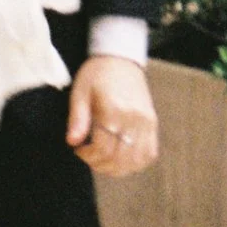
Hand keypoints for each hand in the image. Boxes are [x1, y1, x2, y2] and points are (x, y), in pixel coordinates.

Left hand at [68, 55, 158, 176]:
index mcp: (115, 110)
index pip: (103, 148)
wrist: (121, 59)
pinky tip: (122, 159)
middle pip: (120, 158)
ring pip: (136, 160)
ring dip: (118, 168)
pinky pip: (149, 153)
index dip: (88, 155)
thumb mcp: (80, 92)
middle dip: (100, 164)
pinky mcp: (153, 124)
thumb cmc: (98, 74)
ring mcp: (147, 122)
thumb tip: (72, 142)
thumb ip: (77, 118)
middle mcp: (135, 118)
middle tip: (88, 156)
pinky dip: (136, 163)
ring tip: (103, 160)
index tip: (78, 149)